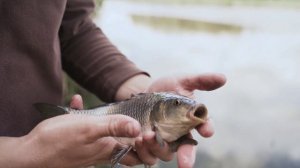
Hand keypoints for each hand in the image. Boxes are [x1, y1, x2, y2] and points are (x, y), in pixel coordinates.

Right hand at [14, 95, 141, 167]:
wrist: (29, 155)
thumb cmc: (58, 141)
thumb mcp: (89, 129)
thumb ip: (114, 127)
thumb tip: (139, 128)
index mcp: (108, 148)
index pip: (136, 153)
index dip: (145, 144)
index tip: (148, 128)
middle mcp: (100, 151)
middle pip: (124, 146)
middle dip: (131, 133)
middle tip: (132, 118)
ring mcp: (88, 149)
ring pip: (105, 136)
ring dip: (107, 122)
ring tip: (107, 109)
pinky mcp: (75, 144)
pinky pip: (85, 130)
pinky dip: (84, 117)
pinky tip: (75, 103)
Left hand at [135, 73, 225, 166]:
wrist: (144, 93)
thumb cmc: (167, 89)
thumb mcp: (182, 81)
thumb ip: (201, 80)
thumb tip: (223, 78)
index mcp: (193, 120)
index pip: (204, 125)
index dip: (207, 128)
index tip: (207, 131)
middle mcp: (181, 134)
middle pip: (187, 149)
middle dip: (187, 156)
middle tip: (185, 163)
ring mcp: (165, 142)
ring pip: (166, 153)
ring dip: (158, 148)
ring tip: (148, 136)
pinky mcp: (149, 146)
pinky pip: (148, 155)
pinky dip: (144, 151)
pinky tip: (138, 142)